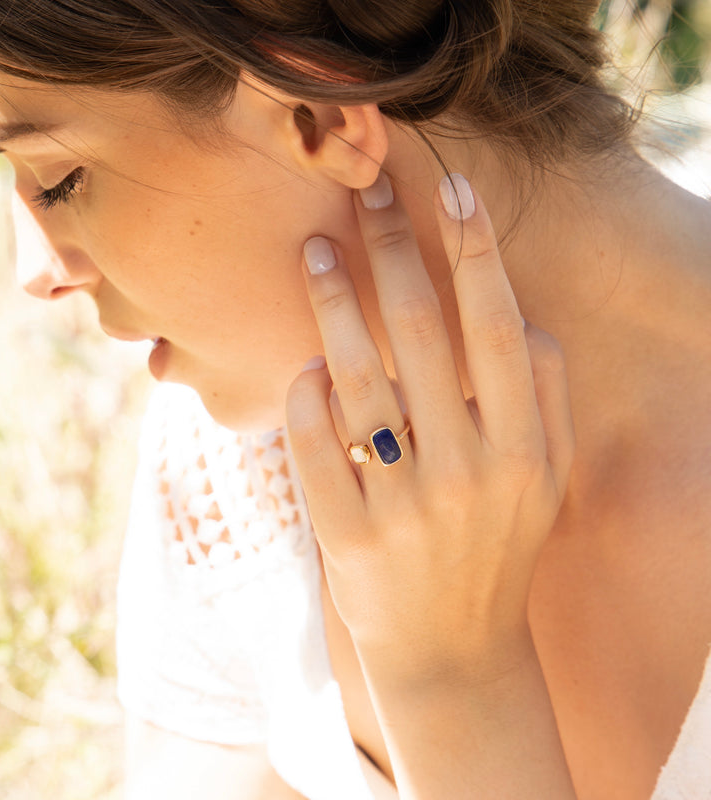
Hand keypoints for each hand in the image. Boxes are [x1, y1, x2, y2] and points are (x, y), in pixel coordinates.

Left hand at [286, 172, 574, 685]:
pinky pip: (314, 442)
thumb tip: (513, 313)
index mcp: (524, 448)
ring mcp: (403, 507)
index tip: (448, 186)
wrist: (454, 649)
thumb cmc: (498, 544)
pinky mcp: (348, 537)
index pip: (495, 325)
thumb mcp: (549, 477)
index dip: (473, 248)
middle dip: (388, 248)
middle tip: (362, 193)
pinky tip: (306, 364)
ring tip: (313, 251)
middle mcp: (467, 472)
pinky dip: (305, 392)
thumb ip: (547, 394)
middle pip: (417, 330)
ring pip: (355, 376)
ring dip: (330, 302)